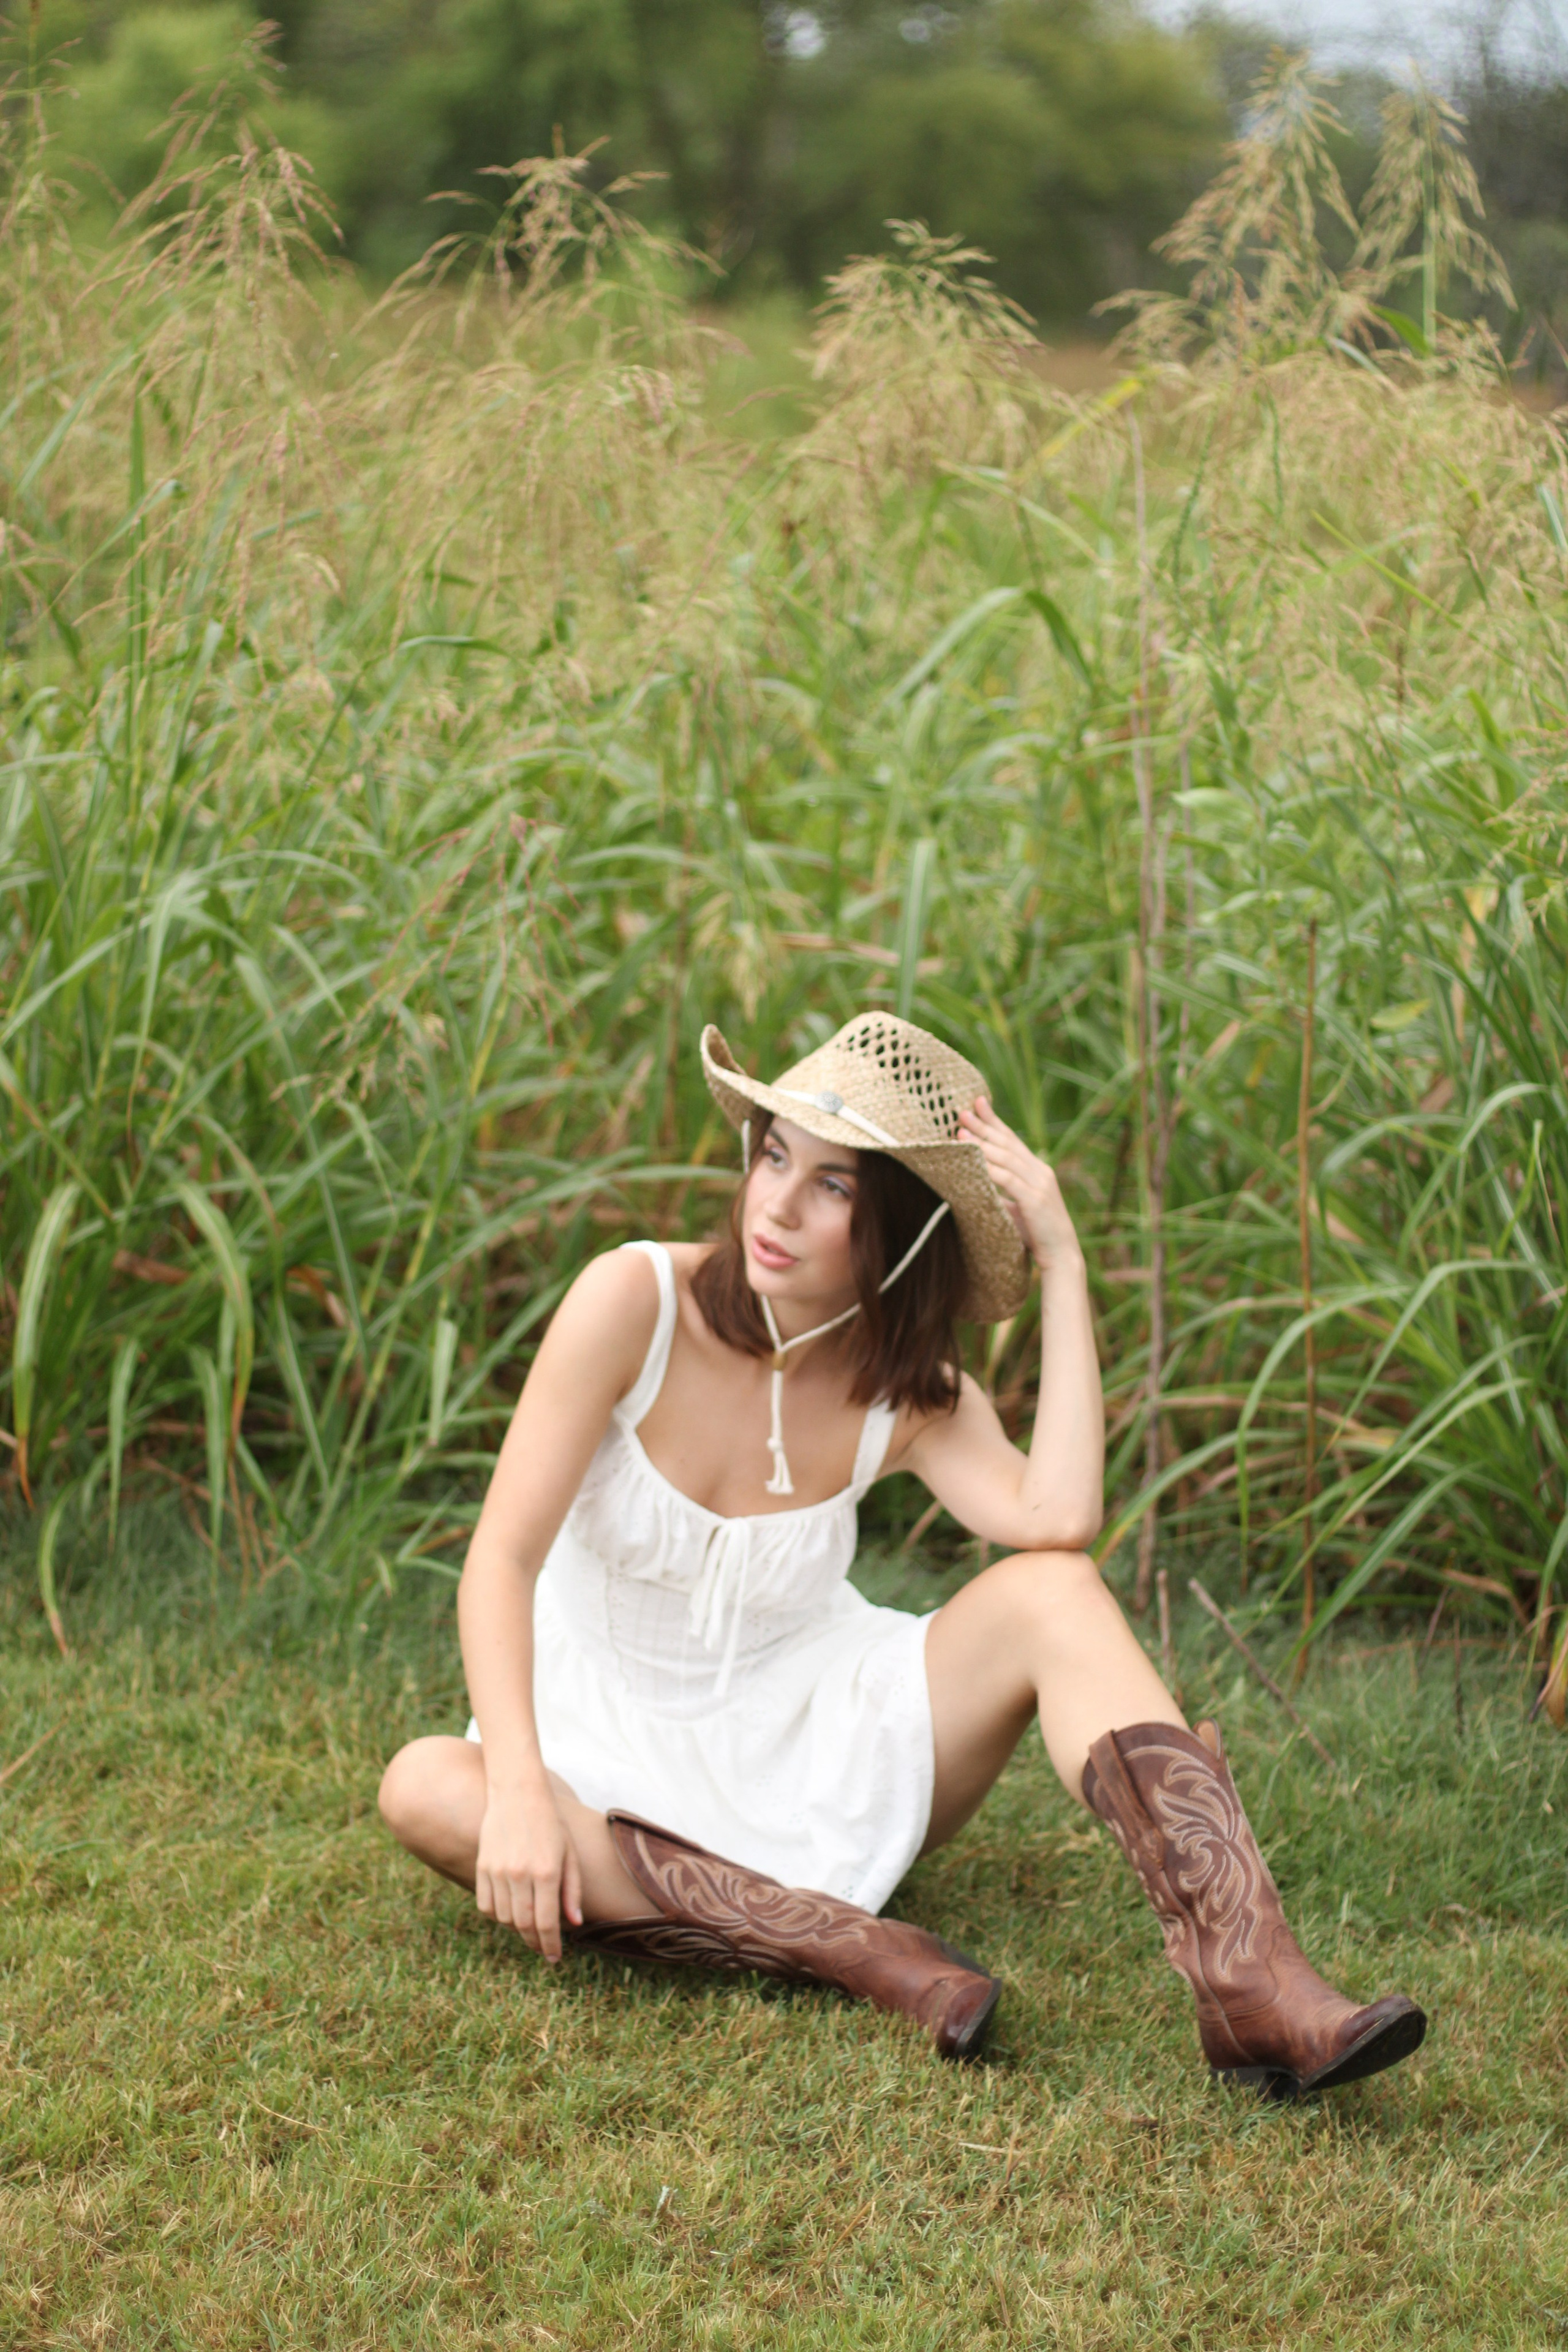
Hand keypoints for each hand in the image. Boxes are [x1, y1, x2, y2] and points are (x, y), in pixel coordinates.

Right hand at [474, 1783, 583, 1961]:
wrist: (517, 1792)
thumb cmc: (550, 1822)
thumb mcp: (569, 1853)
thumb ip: (573, 1889)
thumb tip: (575, 1923)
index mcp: (547, 1872)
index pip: (546, 1923)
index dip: (551, 1945)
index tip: (555, 1957)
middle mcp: (520, 1874)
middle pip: (524, 1925)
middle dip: (535, 1943)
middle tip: (543, 1949)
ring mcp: (497, 1871)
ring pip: (504, 1919)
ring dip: (517, 1930)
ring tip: (529, 1929)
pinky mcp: (482, 1867)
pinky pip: (486, 1905)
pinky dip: (497, 1916)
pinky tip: (510, 1913)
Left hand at [959, 1097, 1083, 1273]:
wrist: (1062, 1257)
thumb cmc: (1038, 1235)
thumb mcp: (1019, 1208)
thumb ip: (1006, 1193)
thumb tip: (982, 1185)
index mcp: (1038, 1171)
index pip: (1013, 1139)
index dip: (995, 1120)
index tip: (978, 1103)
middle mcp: (1041, 1172)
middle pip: (1008, 1143)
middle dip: (984, 1125)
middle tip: (962, 1110)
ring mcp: (1040, 1185)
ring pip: (1006, 1158)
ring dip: (982, 1143)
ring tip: (961, 1131)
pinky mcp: (1035, 1200)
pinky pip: (1008, 1179)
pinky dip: (989, 1167)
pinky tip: (973, 1159)